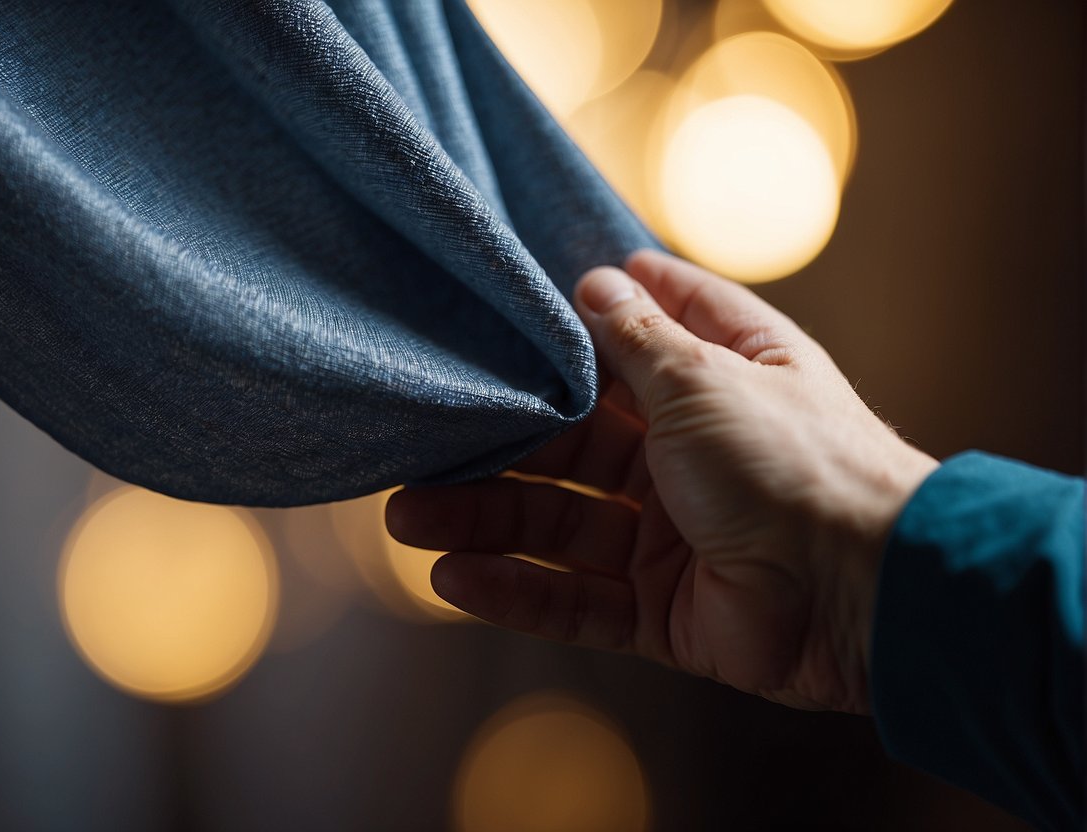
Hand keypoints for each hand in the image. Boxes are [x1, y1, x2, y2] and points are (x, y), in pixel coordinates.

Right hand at [386, 250, 936, 713]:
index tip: (516, 307)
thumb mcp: (706, 378)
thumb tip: (600, 278)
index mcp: (722, 378)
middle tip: (420, 445)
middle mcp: (692, 451)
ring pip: (559, 524)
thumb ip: (639, 338)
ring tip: (407, 516)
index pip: (649, 330)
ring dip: (484, 520)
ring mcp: (673, 534)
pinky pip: (575, 599)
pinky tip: (452, 576)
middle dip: (499, 445)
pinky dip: (516, 591)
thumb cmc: (796, 460)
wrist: (867, 592)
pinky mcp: (660, 610)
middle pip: (574, 443)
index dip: (588, 315)